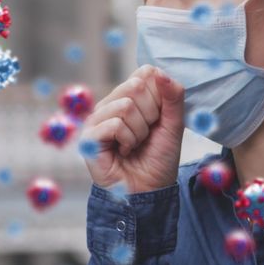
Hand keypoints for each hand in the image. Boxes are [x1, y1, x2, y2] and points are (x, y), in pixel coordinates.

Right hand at [80, 64, 186, 193]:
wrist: (148, 192)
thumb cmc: (159, 159)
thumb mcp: (174, 125)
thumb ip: (173, 97)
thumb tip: (160, 72)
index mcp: (130, 97)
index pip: (146, 73)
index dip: (159, 95)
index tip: (158, 118)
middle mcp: (111, 103)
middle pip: (136, 86)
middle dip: (150, 115)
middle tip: (146, 134)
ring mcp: (98, 119)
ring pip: (125, 106)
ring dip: (139, 131)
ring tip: (135, 144)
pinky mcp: (89, 136)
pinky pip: (114, 124)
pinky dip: (128, 140)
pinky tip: (124, 151)